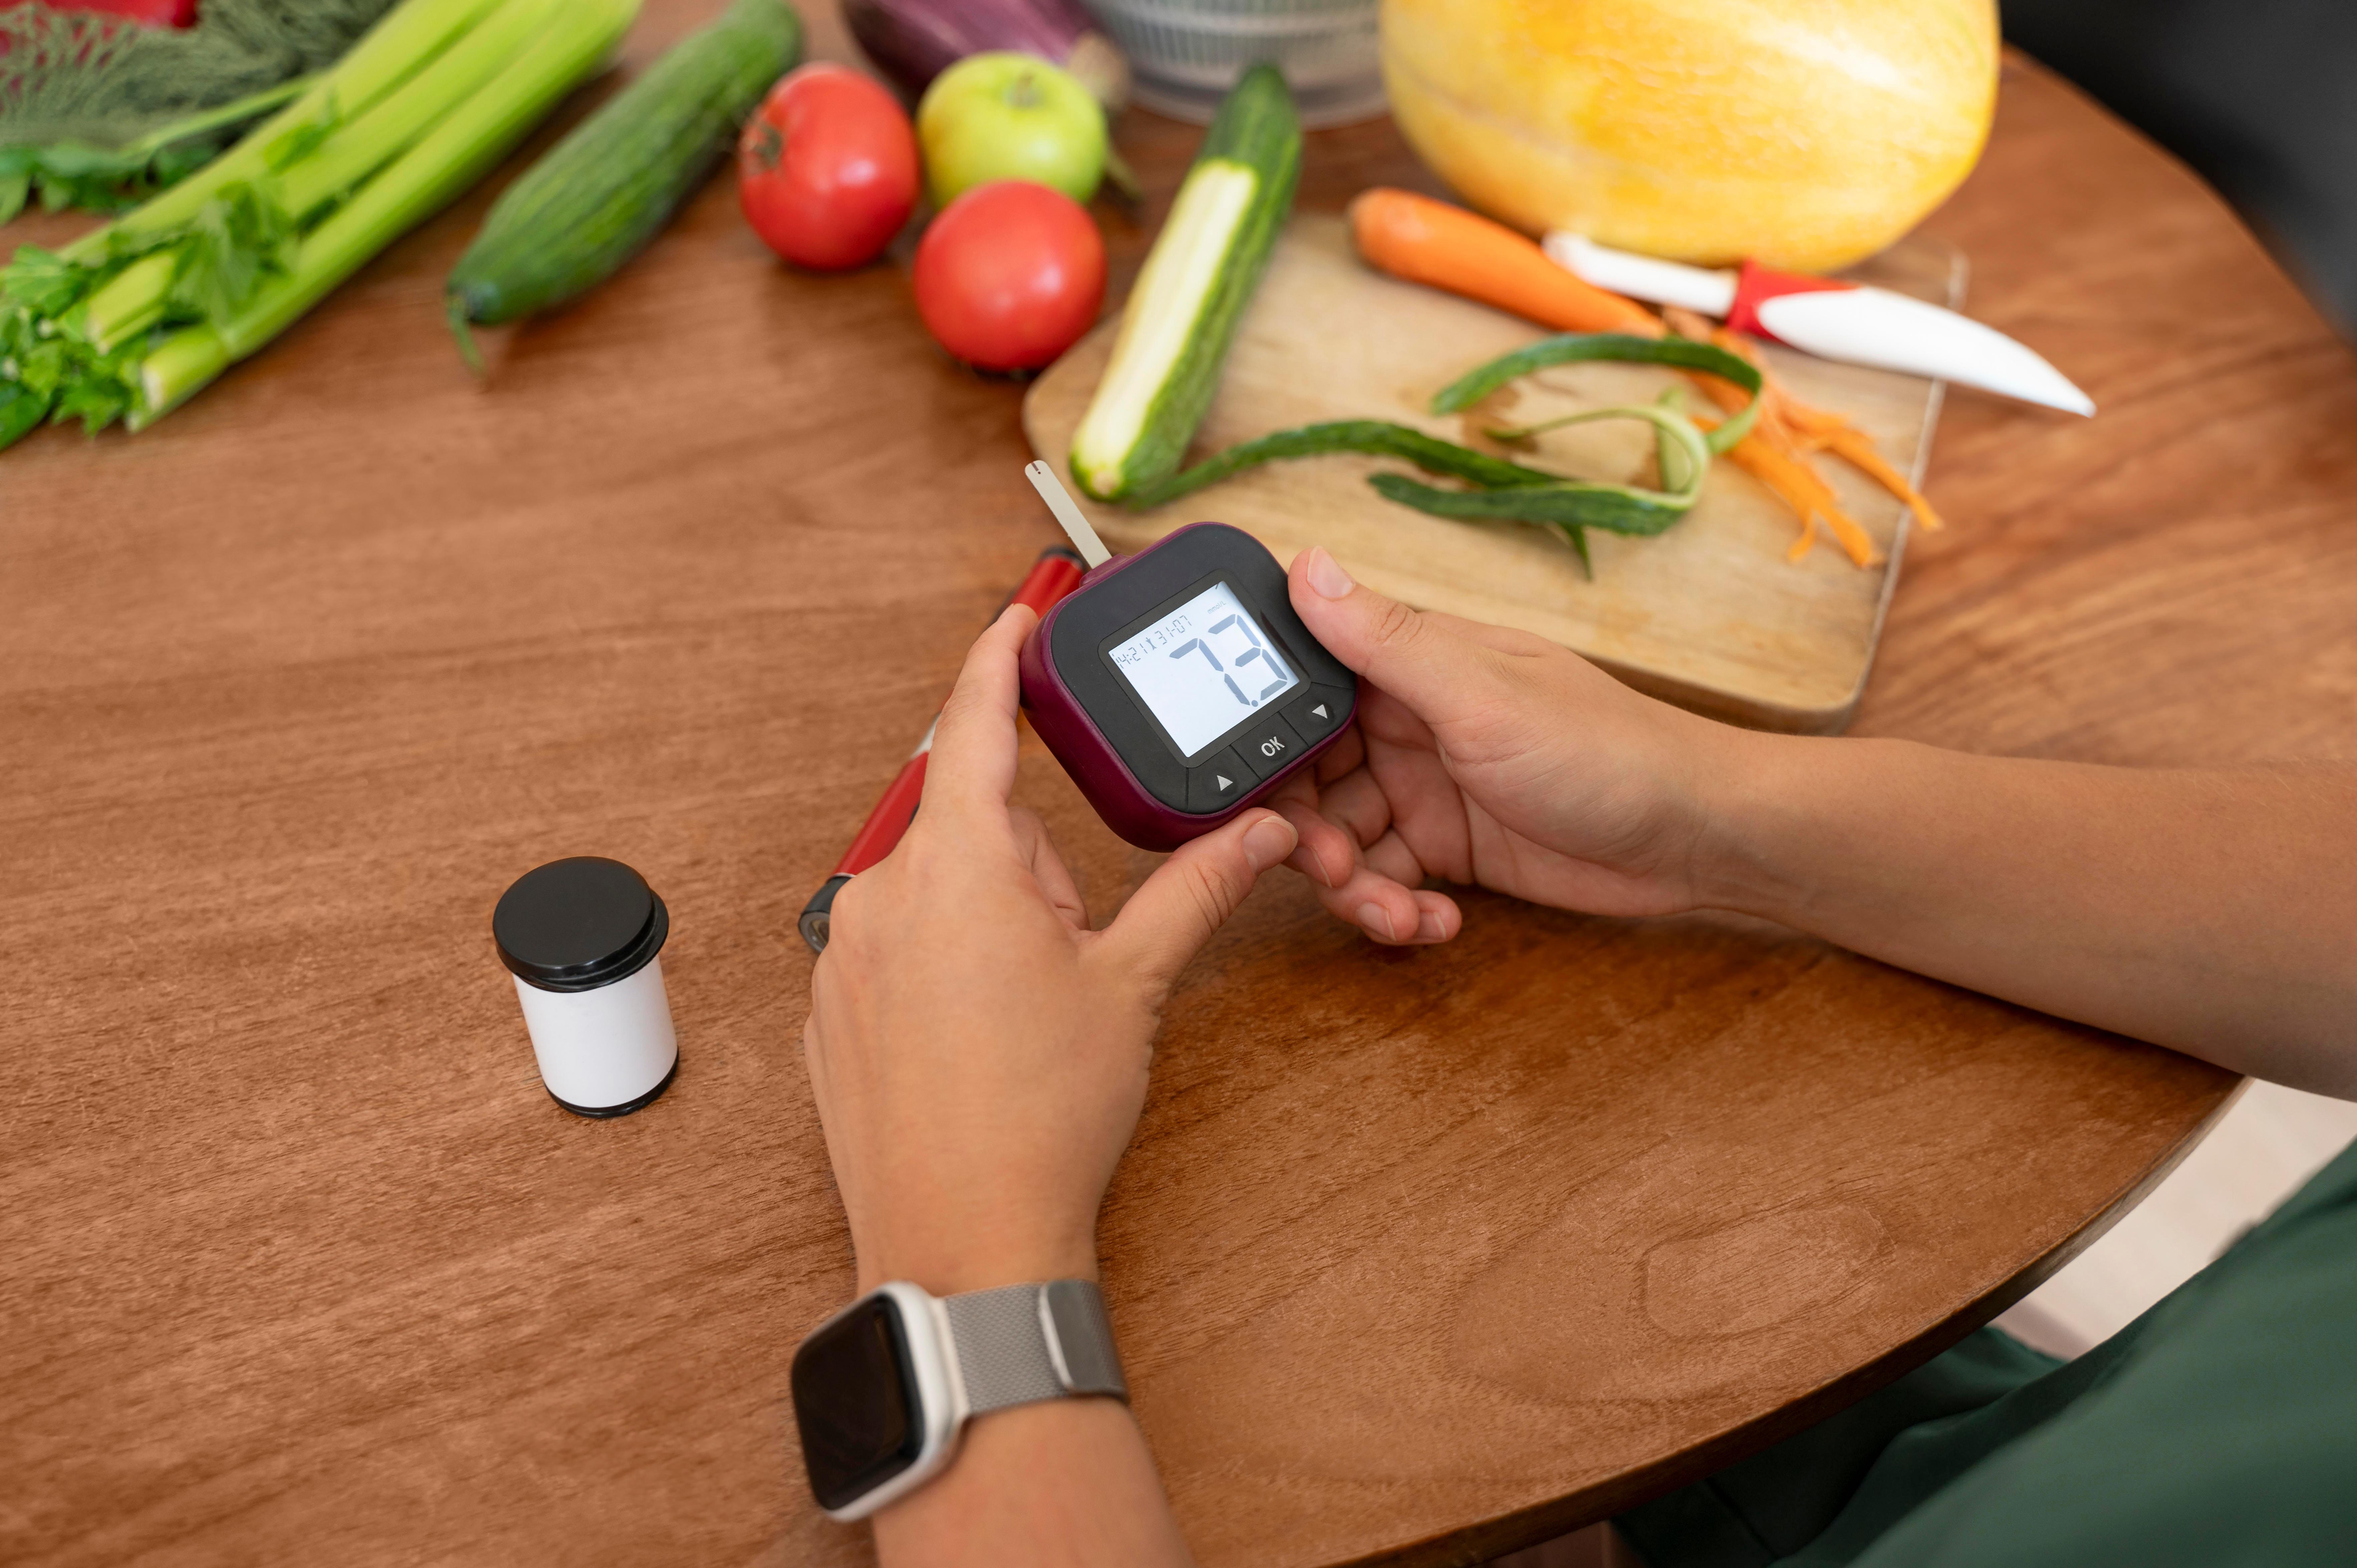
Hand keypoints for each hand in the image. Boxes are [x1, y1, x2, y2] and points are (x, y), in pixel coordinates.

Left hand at [804, 603, 1298, 1294]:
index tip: (1014, 617)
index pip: (972, 723)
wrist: (964, 1240)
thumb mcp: (1131, 985)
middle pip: (968, 827)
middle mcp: (881, 896)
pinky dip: (939, 971)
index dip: (997, 659)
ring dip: (985, 921)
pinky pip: (893, 952)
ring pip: (932, 893)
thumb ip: (1194, 889)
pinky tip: (975, 1042)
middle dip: (1027, 867)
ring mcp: (843, 957)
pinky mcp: (827, 1013)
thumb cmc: (1043, 1116)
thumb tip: (1257, 833)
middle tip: (1069, 950)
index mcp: (956, 867)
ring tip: (1021, 1011)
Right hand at [1269, 547, 1738, 944]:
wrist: (1694, 837)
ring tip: (1394, 914)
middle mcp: (1407, 725)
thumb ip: (1387, 640)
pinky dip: (1394, 910)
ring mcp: (1426, 789)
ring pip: (1340, 842)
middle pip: (1307, 779)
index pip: (1302, 689)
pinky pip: (1385, 882)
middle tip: (1331, 870)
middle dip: (1306, 835)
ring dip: (1353, 887)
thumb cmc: (1607, 751)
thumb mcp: (1483, 694)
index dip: (1265, 740)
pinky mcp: (1448, 850)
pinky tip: (1432, 924)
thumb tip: (1308, 563)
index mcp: (1410, 668)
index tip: (1246, 787)